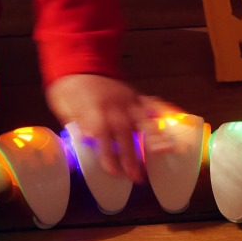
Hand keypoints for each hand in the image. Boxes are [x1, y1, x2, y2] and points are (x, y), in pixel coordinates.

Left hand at [45, 73, 178, 182]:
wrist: (81, 63)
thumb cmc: (70, 89)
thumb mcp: (63, 104)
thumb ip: (75, 120)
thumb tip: (86, 135)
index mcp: (94, 108)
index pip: (102, 134)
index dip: (109, 154)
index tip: (114, 172)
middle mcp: (115, 104)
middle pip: (125, 132)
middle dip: (132, 156)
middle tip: (137, 178)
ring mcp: (128, 100)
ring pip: (144, 119)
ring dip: (155, 137)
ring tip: (168, 152)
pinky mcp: (136, 97)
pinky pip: (154, 105)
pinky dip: (167, 112)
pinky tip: (179, 119)